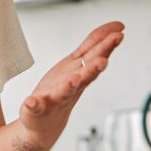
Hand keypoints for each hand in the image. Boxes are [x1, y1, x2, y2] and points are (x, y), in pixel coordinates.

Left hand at [19, 21, 124, 143]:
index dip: (107, 44)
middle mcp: (71, 85)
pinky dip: (34, 104)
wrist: (44, 122)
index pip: (96, 56)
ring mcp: (55, 97)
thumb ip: (93, 46)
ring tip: (74, 79)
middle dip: (94, 67)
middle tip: (103, 61)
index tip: (119, 33)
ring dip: (71, 85)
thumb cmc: (62, 89)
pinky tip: (31, 101)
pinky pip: (36, 106)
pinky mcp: (38, 108)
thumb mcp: (78, 63)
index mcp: (79, 71)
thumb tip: (117, 27)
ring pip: (66, 90)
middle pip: (86, 74)